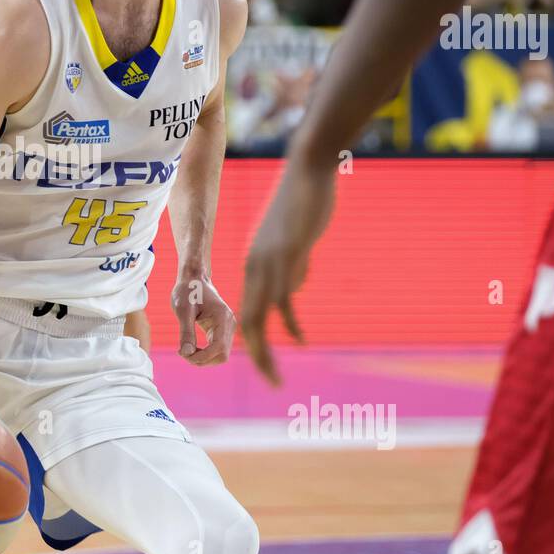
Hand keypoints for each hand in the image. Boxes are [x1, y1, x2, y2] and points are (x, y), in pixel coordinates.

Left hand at [171, 274, 233, 366]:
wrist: (194, 279)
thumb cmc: (187, 291)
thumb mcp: (183, 310)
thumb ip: (186, 332)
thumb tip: (186, 353)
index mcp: (222, 317)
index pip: (218, 347)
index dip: (202, 356)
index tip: (183, 354)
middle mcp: (229, 324)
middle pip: (222, 355)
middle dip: (202, 359)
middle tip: (182, 352)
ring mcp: (228, 328)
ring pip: (220, 355)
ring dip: (203, 358)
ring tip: (185, 349)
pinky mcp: (223, 330)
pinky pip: (217, 349)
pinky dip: (205, 352)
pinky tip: (191, 347)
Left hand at [240, 162, 335, 385]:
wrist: (308, 170)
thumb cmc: (303, 203)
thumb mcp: (294, 244)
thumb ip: (292, 267)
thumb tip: (295, 287)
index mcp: (255, 265)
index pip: (246, 310)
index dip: (254, 341)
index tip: (266, 363)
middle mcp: (255, 267)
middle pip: (246, 322)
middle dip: (257, 357)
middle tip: (273, 383)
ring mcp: (269, 262)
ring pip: (258, 317)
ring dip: (266, 352)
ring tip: (276, 378)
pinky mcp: (286, 256)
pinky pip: (282, 300)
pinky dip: (290, 325)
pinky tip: (300, 341)